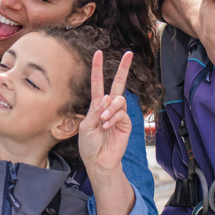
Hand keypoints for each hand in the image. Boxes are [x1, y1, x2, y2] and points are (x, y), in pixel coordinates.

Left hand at [78, 50, 132, 175]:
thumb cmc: (89, 145)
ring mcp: (118, 114)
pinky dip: (113, 118)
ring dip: (110, 109)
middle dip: (123, 68)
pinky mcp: (126, 123)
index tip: (98, 53)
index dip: (97, 68)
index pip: (98, 83)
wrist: (98, 161)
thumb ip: (95, 111)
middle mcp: (109, 107)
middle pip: (118, 84)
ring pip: (119, 100)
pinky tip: (107, 126)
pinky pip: (122, 113)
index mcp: (96, 105)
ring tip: (103, 121)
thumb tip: (106, 98)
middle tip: (129, 54)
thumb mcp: (86, 126)